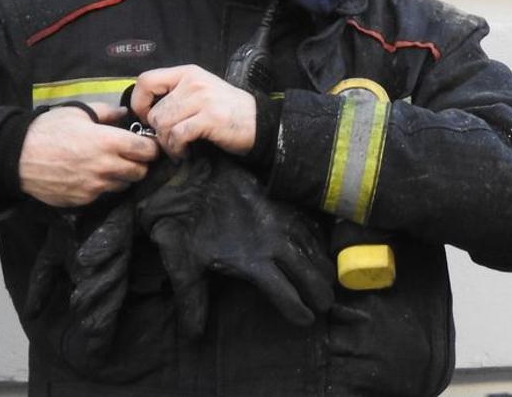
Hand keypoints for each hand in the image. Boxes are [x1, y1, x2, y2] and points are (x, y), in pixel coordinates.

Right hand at [19, 103, 159, 206]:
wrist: (17, 157)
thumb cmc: (48, 130)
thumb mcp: (78, 112)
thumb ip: (106, 112)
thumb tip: (124, 113)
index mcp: (108, 142)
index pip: (147, 151)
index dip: (150, 148)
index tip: (146, 145)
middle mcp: (106, 167)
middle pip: (140, 172)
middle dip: (140, 164)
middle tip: (131, 157)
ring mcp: (95, 187)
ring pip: (123, 185)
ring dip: (122, 177)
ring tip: (110, 166)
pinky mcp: (84, 200)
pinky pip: (103, 194)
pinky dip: (103, 186)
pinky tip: (91, 176)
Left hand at [131, 64, 256, 158]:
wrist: (259, 122)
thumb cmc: (228, 110)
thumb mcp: (201, 91)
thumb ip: (176, 94)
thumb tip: (145, 111)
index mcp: (188, 73)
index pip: (146, 81)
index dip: (139, 103)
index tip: (147, 118)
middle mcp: (194, 82)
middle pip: (155, 111)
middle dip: (158, 133)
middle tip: (169, 142)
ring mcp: (203, 99)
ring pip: (164, 124)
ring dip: (167, 143)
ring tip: (178, 148)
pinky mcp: (210, 118)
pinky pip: (178, 136)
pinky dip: (177, 149)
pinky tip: (185, 152)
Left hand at [137, 148, 334, 333]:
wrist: (186, 175)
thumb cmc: (181, 222)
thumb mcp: (183, 264)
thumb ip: (193, 301)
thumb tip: (194, 336)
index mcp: (252, 260)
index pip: (284, 293)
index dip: (298, 309)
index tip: (307, 320)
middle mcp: (273, 240)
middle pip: (306, 270)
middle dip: (319, 289)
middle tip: (328, 303)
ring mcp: (279, 216)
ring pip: (311, 244)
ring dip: (322, 263)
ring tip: (331, 277)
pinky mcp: (278, 198)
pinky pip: (306, 220)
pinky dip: (316, 235)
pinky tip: (319, 241)